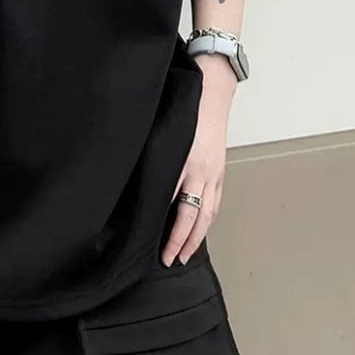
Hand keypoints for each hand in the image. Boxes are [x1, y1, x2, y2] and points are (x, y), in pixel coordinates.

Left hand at [161, 58, 234, 266]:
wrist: (211, 95)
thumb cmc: (182, 112)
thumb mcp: (160, 136)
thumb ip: (151, 161)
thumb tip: (135, 185)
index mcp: (183, 163)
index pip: (174, 205)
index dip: (168, 229)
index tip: (156, 247)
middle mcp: (201, 172)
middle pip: (193, 216)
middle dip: (182, 241)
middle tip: (170, 260)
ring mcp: (213, 173)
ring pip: (207, 213)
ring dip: (196, 236)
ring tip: (184, 254)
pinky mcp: (219, 172)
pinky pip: (214, 202)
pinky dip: (207, 220)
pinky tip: (199, 230)